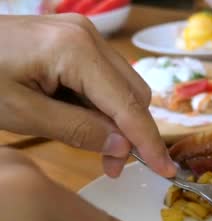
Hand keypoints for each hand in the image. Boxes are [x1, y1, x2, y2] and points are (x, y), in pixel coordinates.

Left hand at [0, 14, 174, 177]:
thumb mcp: (22, 113)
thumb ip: (77, 130)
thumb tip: (123, 147)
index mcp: (77, 50)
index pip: (128, 105)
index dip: (148, 141)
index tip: (166, 171)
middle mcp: (89, 36)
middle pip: (135, 93)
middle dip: (131, 132)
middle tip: (111, 166)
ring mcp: (83, 35)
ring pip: (125, 86)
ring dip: (118, 120)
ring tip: (93, 144)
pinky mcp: (76, 40)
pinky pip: (106, 78)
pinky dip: (102, 104)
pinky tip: (80, 118)